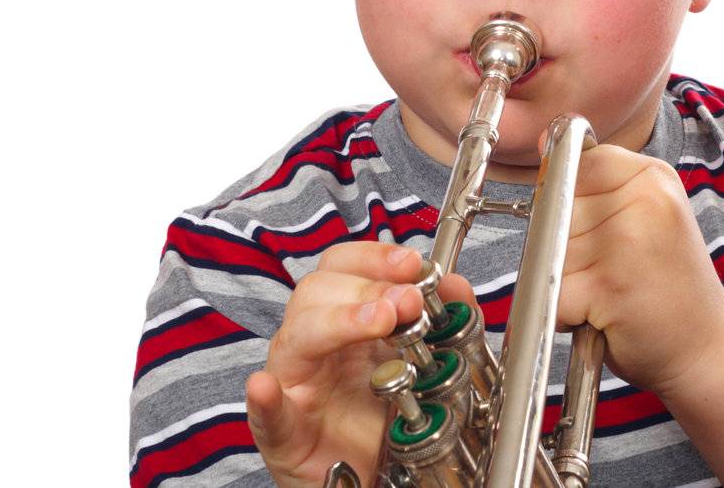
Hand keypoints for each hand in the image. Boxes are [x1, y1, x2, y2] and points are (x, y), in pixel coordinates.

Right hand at [245, 244, 475, 487]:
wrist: (364, 474)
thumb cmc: (378, 415)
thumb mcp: (416, 362)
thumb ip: (440, 322)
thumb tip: (457, 286)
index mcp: (342, 319)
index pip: (343, 267)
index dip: (374, 257)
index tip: (412, 262)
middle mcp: (313, 343)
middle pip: (318, 292)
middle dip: (367, 289)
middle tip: (409, 301)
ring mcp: (295, 385)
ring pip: (296, 338)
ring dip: (339, 322)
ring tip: (377, 322)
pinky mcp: (284, 434)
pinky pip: (268, 415)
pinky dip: (266, 400)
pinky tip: (267, 388)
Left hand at [556, 145, 723, 397]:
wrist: (708, 348)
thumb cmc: (667, 285)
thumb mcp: (647, 214)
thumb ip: (597, 183)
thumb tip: (544, 143)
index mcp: (652, 175)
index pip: (574, 163)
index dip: (569, 201)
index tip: (595, 229)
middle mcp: (644, 200)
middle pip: (556, 208)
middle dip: (565, 245)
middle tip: (611, 269)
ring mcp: (627, 241)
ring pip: (549, 250)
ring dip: (566, 281)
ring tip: (608, 293)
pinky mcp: (609, 285)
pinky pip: (552, 290)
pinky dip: (566, 312)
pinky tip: (602, 315)